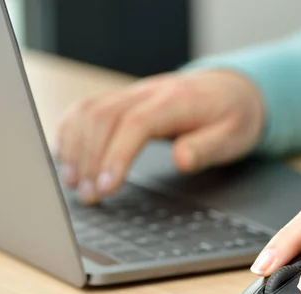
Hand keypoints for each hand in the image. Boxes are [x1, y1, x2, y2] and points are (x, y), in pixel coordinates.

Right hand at [54, 69, 264, 203]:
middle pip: (104, 118)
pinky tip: (66, 156)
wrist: (232, 89)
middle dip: (90, 159)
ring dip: (76, 147)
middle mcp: (149, 92)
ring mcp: (134, 93)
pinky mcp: (125, 99)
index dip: (117, 155)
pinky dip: (71, 130)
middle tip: (89, 197)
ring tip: (75, 184)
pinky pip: (88, 107)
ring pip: (90, 112)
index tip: (107, 188)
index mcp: (177, 101)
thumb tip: (182, 159)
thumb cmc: (233, 116)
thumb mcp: (234, 137)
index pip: (136, 124)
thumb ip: (207, 148)